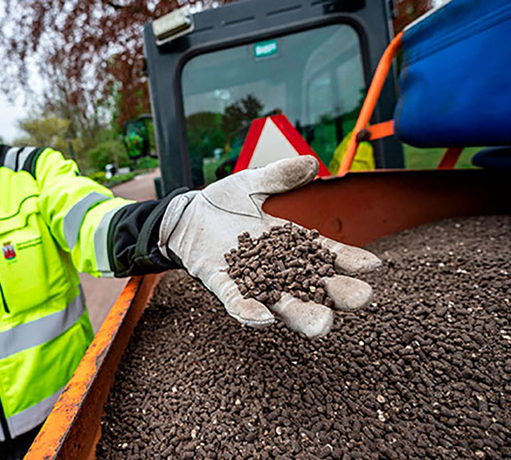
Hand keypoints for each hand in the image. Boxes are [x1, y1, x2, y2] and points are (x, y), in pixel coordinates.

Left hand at [158, 156, 380, 337]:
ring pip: (280, 303)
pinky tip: (264, 318)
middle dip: (336, 295)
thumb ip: (279, 176)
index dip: (349, 261)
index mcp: (289, 244)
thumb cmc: (222, 203)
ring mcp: (249, 280)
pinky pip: (236, 302)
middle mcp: (276, 268)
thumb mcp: (252, 183)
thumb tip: (311, 163)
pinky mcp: (221, 284)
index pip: (325, 254)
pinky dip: (249, 311)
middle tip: (360, 299)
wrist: (185, 215)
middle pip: (312, 286)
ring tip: (322, 324)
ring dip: (300, 314)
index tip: (373, 267)